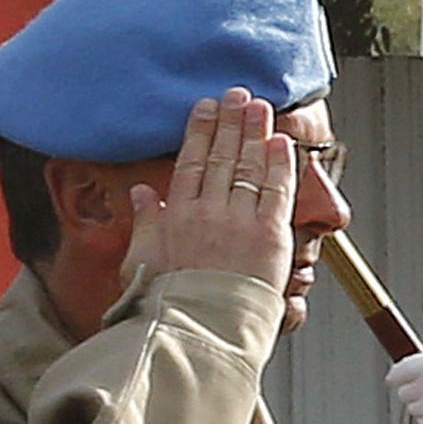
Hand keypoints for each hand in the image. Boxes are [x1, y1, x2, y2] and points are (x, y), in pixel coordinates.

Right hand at [122, 90, 296, 292]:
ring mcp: (239, 220)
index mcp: (177, 214)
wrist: (200, 329)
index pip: (191, 161)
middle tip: (238, 94)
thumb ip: (144, 222)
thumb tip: (140, 191)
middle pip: (222, 156)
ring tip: (260, 107)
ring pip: (248, 166)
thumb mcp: (141, 261)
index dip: (201, 130)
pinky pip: (276, 191)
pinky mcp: (268, 234)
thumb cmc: (168, 303)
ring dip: (255, 133)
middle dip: (231, 121)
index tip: (206, 106)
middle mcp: (208, 211)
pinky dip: (280, 164)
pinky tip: (282, 142)